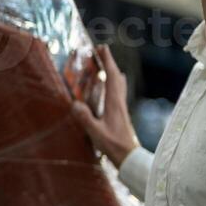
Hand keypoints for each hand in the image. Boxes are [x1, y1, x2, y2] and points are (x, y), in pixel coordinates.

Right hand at [69, 44, 140, 167]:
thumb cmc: (114, 146)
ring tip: (105, 65)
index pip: (111, 77)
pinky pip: (117, 92)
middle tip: (101, 52)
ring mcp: (121, 107)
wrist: (130, 158)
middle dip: (109, 63)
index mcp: (114, 103)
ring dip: (112, 72)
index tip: (102, 48)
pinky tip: (109, 88)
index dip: (107, 61)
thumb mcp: (96, 133)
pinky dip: (113, 83)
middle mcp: (119, 102)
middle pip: (116, 77)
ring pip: (119, 84)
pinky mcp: (121, 113)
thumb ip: (86, 119)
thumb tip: (75, 104)